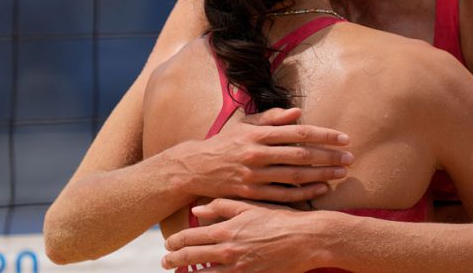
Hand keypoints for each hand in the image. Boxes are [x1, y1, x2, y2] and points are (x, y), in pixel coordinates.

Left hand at [163, 199, 331, 271]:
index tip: (167, 244)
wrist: (306, 239)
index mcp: (228, 229)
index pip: (191, 237)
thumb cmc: (280, 219)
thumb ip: (222, 206)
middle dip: (174, 260)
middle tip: (165, 262)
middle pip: (192, 258)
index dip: (175, 242)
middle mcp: (229, 251)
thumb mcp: (251, 206)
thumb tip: (196, 209)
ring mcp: (239, 268)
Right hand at [171, 107, 351, 202]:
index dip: (324, 135)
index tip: (344, 138)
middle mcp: (257, 154)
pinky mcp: (251, 193)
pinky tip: (321, 188)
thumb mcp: (245, 125)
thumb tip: (298, 112)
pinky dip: (304, 193)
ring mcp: (254, 175)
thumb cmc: (225, 143)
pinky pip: (283, 195)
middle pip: (301, 155)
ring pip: (295, 176)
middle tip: (350, 158)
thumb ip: (272, 118)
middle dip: (328, 157)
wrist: (195, 168)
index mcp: (258, 134)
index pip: (299, 133)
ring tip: (341, 173)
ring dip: (321, 175)